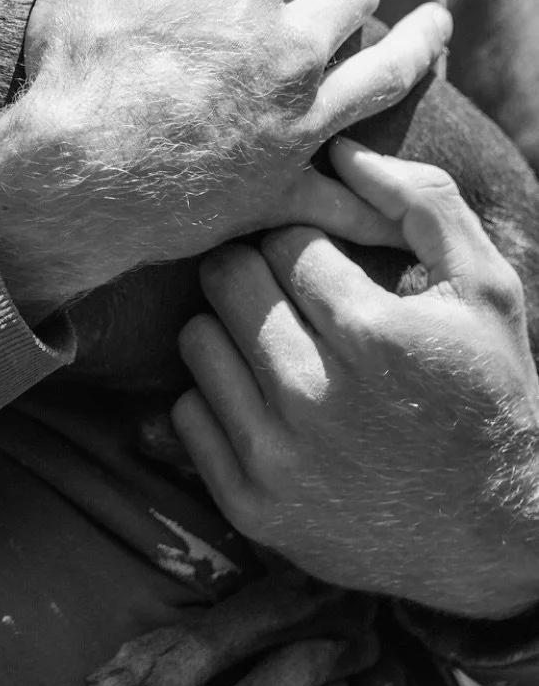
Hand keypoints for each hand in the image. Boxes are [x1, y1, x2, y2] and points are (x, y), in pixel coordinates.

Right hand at [0, 0, 451, 314]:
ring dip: (416, 44)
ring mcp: (297, 118)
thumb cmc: (79, 59)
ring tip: (436, 24)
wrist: (77, 175)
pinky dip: (372, 195)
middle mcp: (289, 47)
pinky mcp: (285, 185)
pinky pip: (348, 196)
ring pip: (382, 75)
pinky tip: (390, 192)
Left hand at [173, 138, 538, 616]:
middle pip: (226, 278)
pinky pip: (186, 411)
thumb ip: (421, 202)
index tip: (330, 269)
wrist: (498, 538)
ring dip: (233, 334)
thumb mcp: (484, 288)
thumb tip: (341, 147)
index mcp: (373, 334)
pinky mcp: (251, 506)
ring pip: (197, 339)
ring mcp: (278, 459)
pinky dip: (219, 400)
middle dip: (258, 275)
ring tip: (284, 349)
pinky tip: (270, 406)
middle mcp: (316, 397)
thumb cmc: (489, 392)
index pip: (281, 239)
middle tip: (294, 299)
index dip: (305, 244)